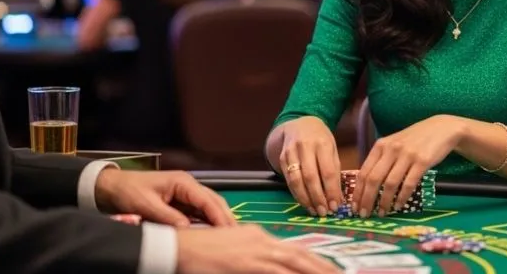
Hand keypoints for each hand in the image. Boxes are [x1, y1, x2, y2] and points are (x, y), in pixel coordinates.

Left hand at [95, 169, 236, 227]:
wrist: (114, 186)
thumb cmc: (129, 191)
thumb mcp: (147, 205)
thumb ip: (168, 217)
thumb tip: (187, 230)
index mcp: (183, 182)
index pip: (207, 200)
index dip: (219, 216)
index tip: (228, 231)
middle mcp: (188, 186)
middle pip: (213, 201)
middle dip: (225, 218)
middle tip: (235, 236)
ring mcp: (186, 193)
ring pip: (209, 207)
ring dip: (218, 220)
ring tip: (228, 236)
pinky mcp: (181, 202)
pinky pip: (198, 212)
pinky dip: (207, 222)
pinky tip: (212, 233)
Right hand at [176, 224, 339, 273]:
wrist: (176, 246)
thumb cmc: (198, 252)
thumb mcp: (232, 254)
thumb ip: (253, 261)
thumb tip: (270, 268)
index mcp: (258, 237)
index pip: (295, 250)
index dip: (315, 261)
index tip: (330, 270)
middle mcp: (260, 241)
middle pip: (300, 255)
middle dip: (324, 267)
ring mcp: (254, 252)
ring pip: (293, 263)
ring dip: (314, 271)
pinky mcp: (244, 263)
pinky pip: (275, 273)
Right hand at [279, 116, 342, 216]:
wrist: (299, 124)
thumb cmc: (320, 139)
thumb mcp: (332, 148)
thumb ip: (334, 170)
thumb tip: (337, 197)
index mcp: (322, 143)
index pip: (327, 171)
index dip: (331, 191)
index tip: (336, 206)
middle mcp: (305, 146)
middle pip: (310, 177)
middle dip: (318, 198)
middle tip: (324, 212)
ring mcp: (291, 152)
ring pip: (296, 180)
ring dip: (305, 199)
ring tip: (314, 211)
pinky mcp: (282, 158)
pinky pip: (288, 179)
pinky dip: (296, 193)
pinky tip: (304, 202)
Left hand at [352, 115, 464, 217]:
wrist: (441, 129)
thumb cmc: (414, 139)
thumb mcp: (393, 144)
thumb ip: (381, 160)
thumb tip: (366, 185)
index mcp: (380, 145)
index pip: (364, 172)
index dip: (358, 191)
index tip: (354, 206)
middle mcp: (391, 149)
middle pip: (374, 179)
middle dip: (367, 200)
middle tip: (364, 214)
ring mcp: (407, 155)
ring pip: (390, 183)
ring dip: (384, 202)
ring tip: (382, 213)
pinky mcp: (422, 161)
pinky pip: (409, 183)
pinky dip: (402, 197)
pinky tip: (399, 206)